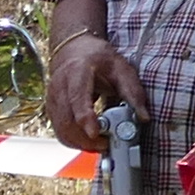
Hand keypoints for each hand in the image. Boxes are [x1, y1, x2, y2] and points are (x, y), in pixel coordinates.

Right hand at [48, 31, 144, 155]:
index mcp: (77, 72)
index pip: (77, 98)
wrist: (74, 50)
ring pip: (61, 130)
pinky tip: (89, 140)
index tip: (95, 133)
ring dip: (80, 143)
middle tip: (106, 144)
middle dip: (86, 139)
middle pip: (67, 120)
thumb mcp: (121, 69)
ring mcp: (52, 98)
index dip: (85, 118)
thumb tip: (143, 117)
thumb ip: (133, 92)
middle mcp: (60, 86)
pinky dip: (74, 140)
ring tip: (100, 144)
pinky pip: (59, 131)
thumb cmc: (97, 59)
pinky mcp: (51, 109)